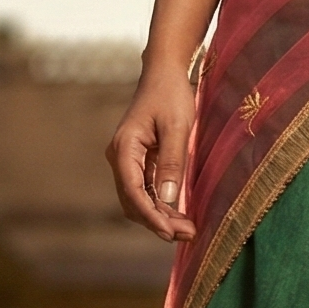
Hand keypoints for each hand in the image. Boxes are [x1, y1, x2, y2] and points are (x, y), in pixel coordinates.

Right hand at [106, 65, 195, 240]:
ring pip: (138, 199)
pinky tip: (179, 214)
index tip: (169, 233)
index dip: (151, 216)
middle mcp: (120, 157)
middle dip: (158, 221)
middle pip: (133, 201)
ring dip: (159, 216)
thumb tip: (166, 201)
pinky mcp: (138, 161)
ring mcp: (127, 160)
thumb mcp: (178, 127)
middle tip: (188, 234)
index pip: (133, 192)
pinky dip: (160, 205)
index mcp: (124, 148)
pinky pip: (145, 190)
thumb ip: (172, 163)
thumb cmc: (171, 94)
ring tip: (187, 230)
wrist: (165, 73)